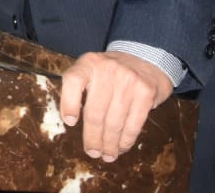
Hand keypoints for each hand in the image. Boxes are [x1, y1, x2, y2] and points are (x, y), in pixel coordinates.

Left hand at [58, 51, 173, 162]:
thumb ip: (80, 87)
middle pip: (95, 112)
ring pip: (114, 122)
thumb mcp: (91, 69)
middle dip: (92, 137)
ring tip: (107, 155)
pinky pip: (133, 123)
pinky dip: (126, 140)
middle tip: (92, 152)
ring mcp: (128, 81)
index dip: (68, 103)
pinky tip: (121, 147)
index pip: (73, 81)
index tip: (70, 122)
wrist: (145, 58)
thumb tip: (71, 121)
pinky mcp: (145, 93)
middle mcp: (107, 70)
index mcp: (88, 63)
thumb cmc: (110, 72)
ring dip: (110, 144)